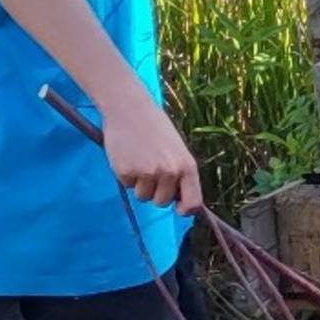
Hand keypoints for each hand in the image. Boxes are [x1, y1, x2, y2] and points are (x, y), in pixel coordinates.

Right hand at [102, 98, 203, 214]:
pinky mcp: (126, 172)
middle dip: (156, 192)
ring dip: (140, 184)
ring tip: (140, 160)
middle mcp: (170, 172)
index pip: (193, 202)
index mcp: (187, 166)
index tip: (178, 209)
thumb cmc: (156, 129)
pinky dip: (126, 175)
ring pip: (143, 197)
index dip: (185, 210)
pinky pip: (127, 185)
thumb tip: (180, 202)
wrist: (130, 109)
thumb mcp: (177, 150)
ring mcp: (148, 173)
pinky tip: (128, 156)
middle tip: (151, 170)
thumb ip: (180, 174)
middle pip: (162, 202)